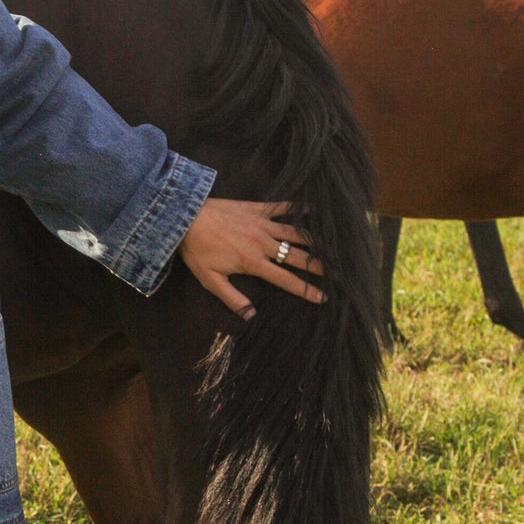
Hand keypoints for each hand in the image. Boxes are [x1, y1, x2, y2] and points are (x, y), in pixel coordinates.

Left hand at [178, 198, 325, 318]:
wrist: (184, 217)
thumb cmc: (196, 250)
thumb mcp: (210, 280)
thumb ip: (232, 298)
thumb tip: (251, 316)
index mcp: (253, 262)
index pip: (286, 279)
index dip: (306, 289)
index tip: (324, 297)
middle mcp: (263, 243)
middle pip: (298, 256)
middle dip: (320, 266)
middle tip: (339, 273)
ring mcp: (261, 224)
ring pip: (296, 233)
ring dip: (316, 240)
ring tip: (334, 247)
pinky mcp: (256, 208)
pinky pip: (282, 207)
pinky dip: (299, 208)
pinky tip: (314, 209)